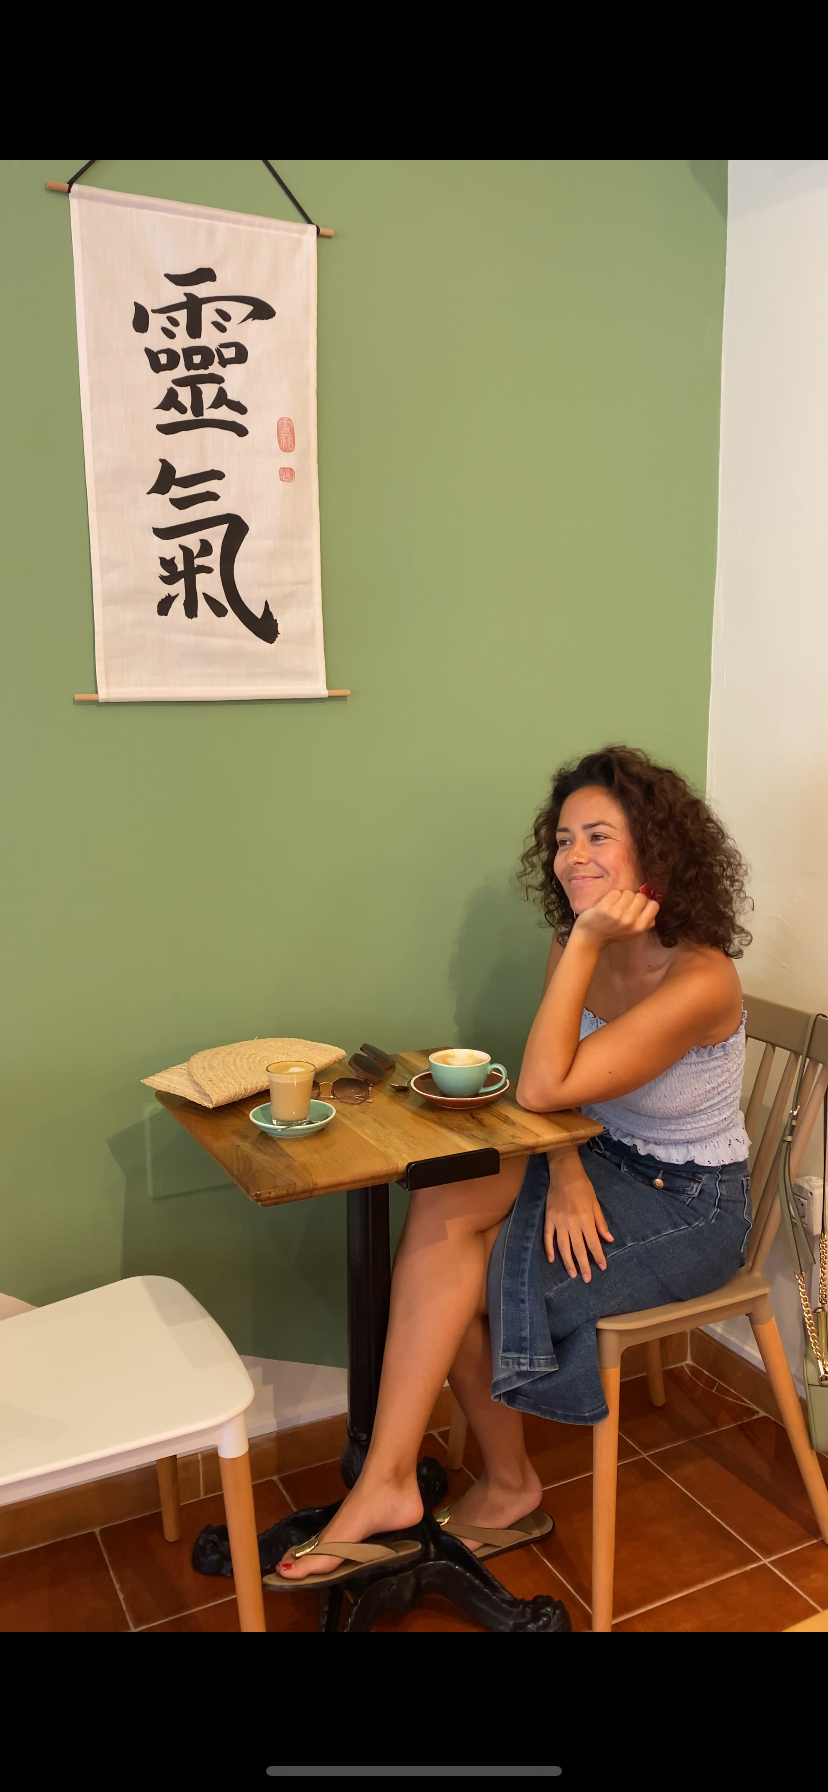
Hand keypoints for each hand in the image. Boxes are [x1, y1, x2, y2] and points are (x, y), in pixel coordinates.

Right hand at [545, 1151, 613, 1281]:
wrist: (564, 1173)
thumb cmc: (583, 1187)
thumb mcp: (596, 1203)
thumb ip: (600, 1222)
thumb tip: (608, 1239)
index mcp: (585, 1219)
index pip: (593, 1243)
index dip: (598, 1256)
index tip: (603, 1267)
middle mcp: (572, 1223)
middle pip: (578, 1248)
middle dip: (583, 1265)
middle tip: (586, 1279)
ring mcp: (558, 1222)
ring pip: (563, 1246)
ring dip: (567, 1261)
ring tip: (572, 1274)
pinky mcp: (548, 1219)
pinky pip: (548, 1237)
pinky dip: (549, 1249)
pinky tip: (552, 1259)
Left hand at [572, 887, 658, 947]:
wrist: (589, 938)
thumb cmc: (612, 933)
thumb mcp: (632, 933)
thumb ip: (645, 922)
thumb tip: (653, 905)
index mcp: (639, 927)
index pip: (654, 906)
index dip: (646, 903)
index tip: (638, 906)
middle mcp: (630, 920)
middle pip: (641, 896)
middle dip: (633, 898)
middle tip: (624, 905)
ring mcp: (617, 914)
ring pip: (628, 893)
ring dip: (621, 896)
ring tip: (614, 905)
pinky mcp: (605, 908)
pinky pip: (615, 892)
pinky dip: (611, 896)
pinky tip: (606, 905)